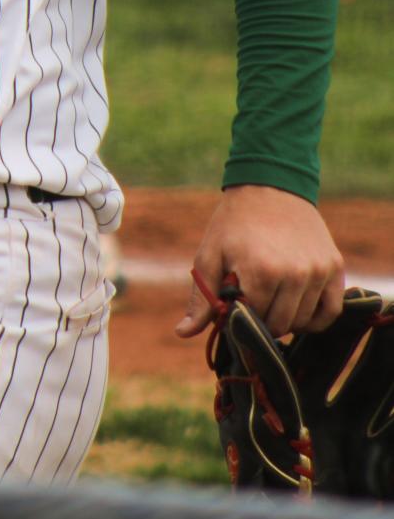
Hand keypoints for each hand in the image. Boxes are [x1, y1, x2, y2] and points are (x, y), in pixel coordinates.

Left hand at [176, 184, 344, 341]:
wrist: (270, 185)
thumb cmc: (234, 223)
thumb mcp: (210, 254)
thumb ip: (201, 297)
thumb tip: (183, 333)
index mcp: (260, 271)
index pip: (251, 322)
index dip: (238, 319)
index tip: (233, 305)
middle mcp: (294, 274)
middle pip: (279, 326)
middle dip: (261, 322)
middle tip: (253, 302)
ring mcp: (318, 271)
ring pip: (303, 322)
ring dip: (286, 319)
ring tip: (272, 298)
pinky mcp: (335, 267)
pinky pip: (331, 312)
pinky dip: (314, 318)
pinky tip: (297, 307)